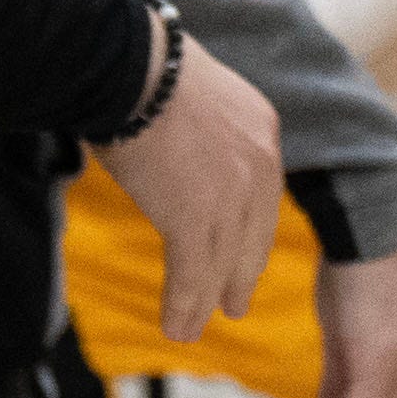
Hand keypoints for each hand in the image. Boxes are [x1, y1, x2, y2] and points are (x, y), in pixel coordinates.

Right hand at [101, 35, 281, 339]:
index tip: (245, 256)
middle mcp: (260, 164)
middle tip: (233, 306)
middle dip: (240, 275)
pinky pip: (192, 275)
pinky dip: (183, 305)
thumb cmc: (147, 71)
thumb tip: (185, 155)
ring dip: (204, 303)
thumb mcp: (199, 99)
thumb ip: (207, 133)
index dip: (251, 232)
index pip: (263, 195)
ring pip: (220, 264)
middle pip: (251, 236)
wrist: (133, 67)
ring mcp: (232, 195)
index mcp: (263, 129)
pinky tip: (175, 328)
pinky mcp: (195, 218)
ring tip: (191, 329)